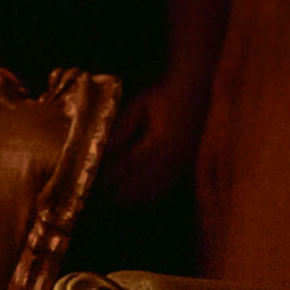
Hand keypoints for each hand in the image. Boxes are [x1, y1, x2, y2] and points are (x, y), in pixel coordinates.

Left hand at [103, 78, 205, 207]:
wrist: (194, 90)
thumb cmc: (163, 94)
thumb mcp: (138, 106)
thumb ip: (122, 128)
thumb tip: (103, 150)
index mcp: (161, 139)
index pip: (130, 163)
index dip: (112, 174)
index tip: (94, 181)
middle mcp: (174, 154)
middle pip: (142, 179)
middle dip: (120, 189)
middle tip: (101, 196)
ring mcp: (183, 160)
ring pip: (156, 186)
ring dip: (135, 195)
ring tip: (116, 200)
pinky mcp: (188, 163)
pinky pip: (169, 184)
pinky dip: (152, 193)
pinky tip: (139, 196)